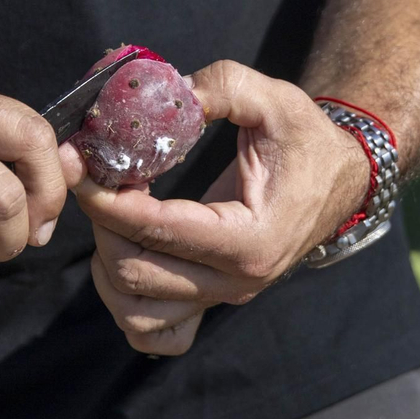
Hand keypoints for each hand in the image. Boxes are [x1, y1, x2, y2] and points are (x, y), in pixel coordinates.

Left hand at [72, 60, 371, 354]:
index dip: (107, 199)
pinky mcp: (212, 301)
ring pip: (136, 313)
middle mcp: (238, 281)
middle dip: (102, 224)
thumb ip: (219, 87)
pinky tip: (128, 253)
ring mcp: (223, 298)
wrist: (339, 180)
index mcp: (253, 239)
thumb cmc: (306, 140)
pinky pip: (153, 331)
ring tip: (114, 215)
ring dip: (108, 264)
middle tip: (97, 180)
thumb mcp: (273, 99)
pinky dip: (125, 303)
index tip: (79, 164)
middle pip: (135, 274)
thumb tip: (159, 94)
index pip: (159, 231)